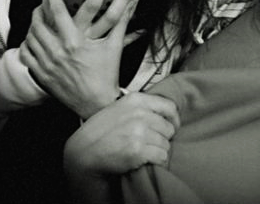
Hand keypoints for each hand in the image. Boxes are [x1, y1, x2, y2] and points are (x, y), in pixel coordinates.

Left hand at [19, 0, 140, 118]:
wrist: (96, 103)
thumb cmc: (106, 74)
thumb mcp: (114, 45)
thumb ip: (123, 19)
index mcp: (75, 42)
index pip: (58, 11)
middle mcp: (57, 52)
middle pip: (39, 21)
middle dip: (40, 4)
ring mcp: (47, 64)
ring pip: (31, 36)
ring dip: (34, 21)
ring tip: (39, 12)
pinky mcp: (41, 74)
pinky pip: (27, 53)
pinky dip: (29, 42)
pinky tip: (35, 36)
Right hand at [64, 93, 178, 203]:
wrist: (85, 151)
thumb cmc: (103, 130)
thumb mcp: (121, 108)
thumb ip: (143, 107)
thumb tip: (167, 113)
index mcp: (137, 100)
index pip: (170, 107)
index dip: (174, 119)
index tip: (172, 126)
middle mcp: (140, 113)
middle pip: (169, 127)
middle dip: (164, 138)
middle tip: (152, 143)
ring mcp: (139, 131)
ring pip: (166, 143)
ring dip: (159, 150)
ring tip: (145, 151)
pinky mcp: (138, 150)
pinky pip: (161, 156)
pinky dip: (157, 160)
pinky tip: (145, 159)